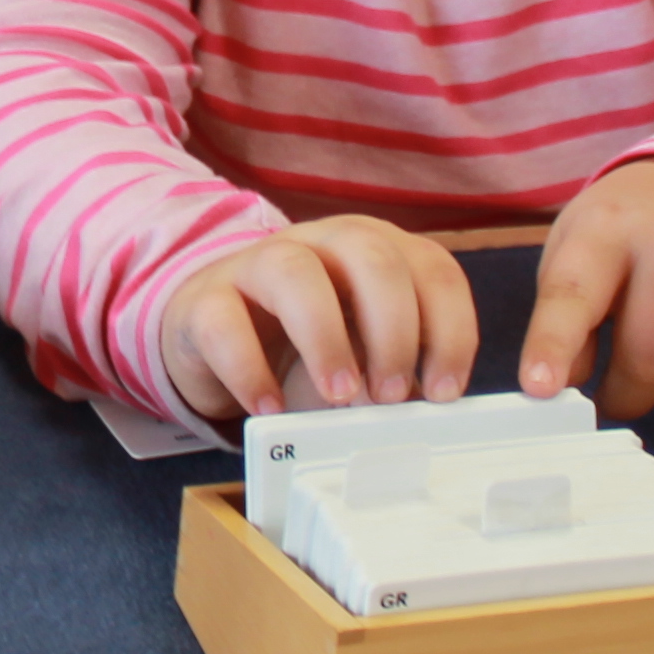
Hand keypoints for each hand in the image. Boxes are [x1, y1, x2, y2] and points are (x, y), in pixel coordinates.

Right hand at [153, 215, 480, 422]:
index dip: (449, 328)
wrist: (213, 331)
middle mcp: (321, 242)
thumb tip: (416, 411)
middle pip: (370, 253)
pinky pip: (223, 323)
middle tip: (393, 395)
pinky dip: (249, 370)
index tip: (445, 393)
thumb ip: (393, 370)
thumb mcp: (363, 352)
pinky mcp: (204, 299)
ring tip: (338, 397)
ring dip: (325, 338)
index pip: (431, 267)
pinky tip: (269, 407)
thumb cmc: (304, 343)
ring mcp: (258, 263)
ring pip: (293, 272)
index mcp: (375, 250)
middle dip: (393, 328)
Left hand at [517, 158, 653, 416]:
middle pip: (647, 356)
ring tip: (651, 342)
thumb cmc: (619, 225)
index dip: (555, 345)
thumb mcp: (571, 250)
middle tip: (609, 398)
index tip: (539, 388)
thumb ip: (562, 316)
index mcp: (606, 228)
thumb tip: (566, 386)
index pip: (574, 296)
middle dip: (623, 394)